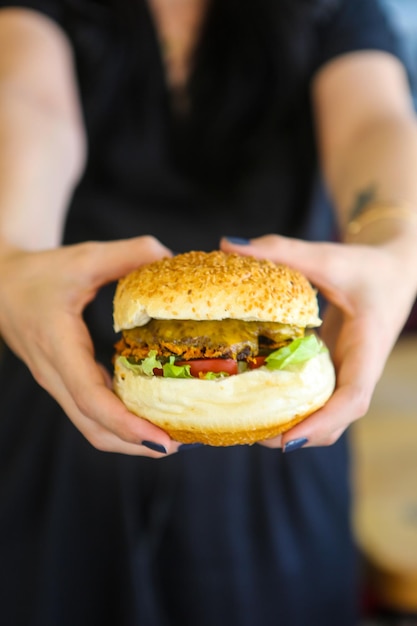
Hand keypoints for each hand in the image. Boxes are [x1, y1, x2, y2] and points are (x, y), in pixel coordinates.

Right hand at [0, 236, 180, 456]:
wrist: (2, 285)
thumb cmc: (40, 273)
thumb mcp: (83, 258)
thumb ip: (127, 254)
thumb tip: (170, 257)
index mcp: (58, 347)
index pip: (91, 399)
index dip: (127, 424)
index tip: (162, 439)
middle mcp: (56, 375)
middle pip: (94, 428)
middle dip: (136, 444)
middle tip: (181, 444)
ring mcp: (59, 382)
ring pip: (92, 426)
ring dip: (129, 439)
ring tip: (171, 436)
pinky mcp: (65, 382)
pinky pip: (92, 413)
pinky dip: (120, 422)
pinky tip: (148, 414)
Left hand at [221, 234, 416, 448]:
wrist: (393, 270)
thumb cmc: (366, 266)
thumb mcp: (328, 255)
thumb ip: (283, 250)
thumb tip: (229, 244)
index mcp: (367, 348)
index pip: (352, 398)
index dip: (321, 423)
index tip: (287, 440)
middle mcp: (359, 370)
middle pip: (335, 421)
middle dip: (299, 436)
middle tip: (252, 435)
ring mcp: (348, 373)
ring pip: (326, 416)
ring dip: (293, 427)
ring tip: (248, 426)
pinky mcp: (336, 369)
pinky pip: (317, 399)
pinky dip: (292, 409)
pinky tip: (258, 401)